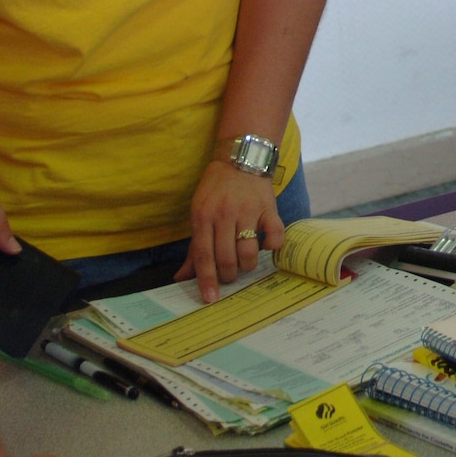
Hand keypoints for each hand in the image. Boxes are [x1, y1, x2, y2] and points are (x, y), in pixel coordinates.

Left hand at [176, 160, 285, 303]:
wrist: (240, 158)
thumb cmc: (216, 190)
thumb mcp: (198, 213)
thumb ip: (194, 248)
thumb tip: (181, 277)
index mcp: (203, 217)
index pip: (204, 256)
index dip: (206, 280)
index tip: (210, 298)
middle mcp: (224, 214)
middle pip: (226, 259)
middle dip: (228, 275)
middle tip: (230, 275)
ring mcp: (248, 211)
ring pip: (248, 253)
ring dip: (247, 265)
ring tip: (245, 260)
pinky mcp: (268, 208)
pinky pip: (274, 236)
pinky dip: (272, 246)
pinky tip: (265, 244)